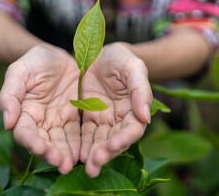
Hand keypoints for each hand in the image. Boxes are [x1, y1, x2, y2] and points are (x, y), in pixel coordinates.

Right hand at [0, 45, 80, 173]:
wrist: (57, 55)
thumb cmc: (34, 61)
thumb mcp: (19, 72)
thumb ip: (10, 95)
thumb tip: (7, 124)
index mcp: (24, 112)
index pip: (25, 132)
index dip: (31, 142)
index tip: (40, 148)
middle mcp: (40, 121)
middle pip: (44, 143)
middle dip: (51, 154)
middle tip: (61, 164)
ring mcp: (57, 120)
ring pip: (60, 142)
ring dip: (65, 155)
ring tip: (72, 164)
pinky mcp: (73, 117)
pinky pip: (76, 133)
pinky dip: (79, 144)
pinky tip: (84, 153)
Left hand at [79, 43, 152, 176]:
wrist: (100, 52)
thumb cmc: (121, 58)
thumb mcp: (133, 67)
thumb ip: (141, 90)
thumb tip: (146, 117)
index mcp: (134, 109)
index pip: (132, 129)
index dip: (124, 139)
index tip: (112, 146)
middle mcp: (119, 119)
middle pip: (114, 140)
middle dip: (105, 153)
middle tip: (94, 164)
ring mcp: (103, 119)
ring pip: (98, 141)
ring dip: (92, 154)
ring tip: (83, 166)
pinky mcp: (87, 117)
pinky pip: (83, 133)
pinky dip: (79, 144)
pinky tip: (72, 154)